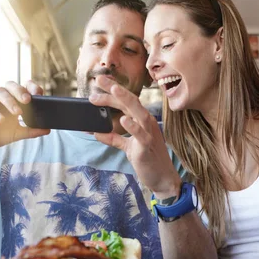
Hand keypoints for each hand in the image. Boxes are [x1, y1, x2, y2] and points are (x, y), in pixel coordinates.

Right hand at [0, 81, 49, 147]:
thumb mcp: (16, 133)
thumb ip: (31, 131)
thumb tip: (47, 130)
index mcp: (13, 100)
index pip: (23, 86)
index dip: (31, 87)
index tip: (40, 95)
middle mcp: (1, 97)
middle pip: (11, 85)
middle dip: (20, 91)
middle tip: (28, 100)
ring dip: (10, 101)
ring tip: (17, 113)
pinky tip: (0, 120)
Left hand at [90, 76, 180, 197]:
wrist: (162, 179)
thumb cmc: (148, 160)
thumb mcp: (128, 147)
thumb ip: (114, 138)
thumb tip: (96, 132)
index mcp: (142, 121)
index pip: (126, 102)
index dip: (113, 91)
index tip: (99, 81)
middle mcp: (147, 124)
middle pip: (131, 101)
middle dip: (115, 90)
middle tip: (99, 79)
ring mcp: (149, 134)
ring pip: (139, 112)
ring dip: (126, 100)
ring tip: (114, 90)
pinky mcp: (148, 147)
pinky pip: (141, 135)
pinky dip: (133, 126)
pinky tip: (124, 119)